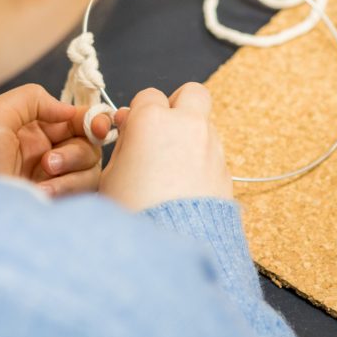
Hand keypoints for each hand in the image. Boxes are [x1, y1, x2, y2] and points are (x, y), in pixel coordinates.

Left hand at [0, 84, 111, 196]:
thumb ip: (33, 98)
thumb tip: (69, 110)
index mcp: (35, 128)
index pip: (76, 119)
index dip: (94, 120)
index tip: (98, 127)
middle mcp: (48, 151)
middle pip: (89, 145)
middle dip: (76, 152)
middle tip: (49, 162)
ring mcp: (54, 179)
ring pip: (90, 170)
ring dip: (71, 172)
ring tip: (41, 179)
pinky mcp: (58, 201)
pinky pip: (82, 193)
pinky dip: (65, 190)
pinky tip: (41, 193)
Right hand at [99, 83, 232, 210]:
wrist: (171, 244)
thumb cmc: (134, 211)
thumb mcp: (111, 174)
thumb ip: (124, 144)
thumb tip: (131, 128)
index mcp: (153, 120)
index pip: (148, 95)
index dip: (138, 112)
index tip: (131, 129)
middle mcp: (188, 126)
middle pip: (191, 93)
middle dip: (177, 105)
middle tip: (162, 128)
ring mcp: (211, 147)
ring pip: (204, 123)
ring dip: (190, 134)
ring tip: (171, 166)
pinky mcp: (225, 170)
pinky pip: (213, 153)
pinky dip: (201, 160)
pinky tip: (185, 185)